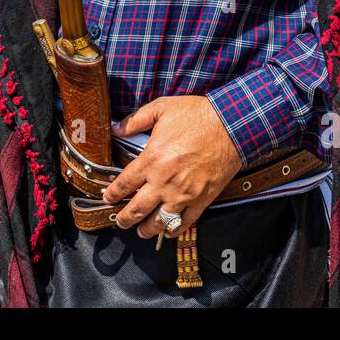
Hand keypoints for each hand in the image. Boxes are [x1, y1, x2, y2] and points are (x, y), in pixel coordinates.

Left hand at [100, 95, 243, 239]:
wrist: (231, 125)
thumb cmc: (197, 115)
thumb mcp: (162, 108)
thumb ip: (136, 120)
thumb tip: (116, 127)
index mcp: (151, 160)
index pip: (124, 184)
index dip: (113, 194)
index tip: (108, 198)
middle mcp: (164, 181)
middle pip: (137, 209)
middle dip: (124, 219)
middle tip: (120, 221)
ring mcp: (183, 194)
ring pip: (159, 222)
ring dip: (147, 229)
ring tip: (141, 231)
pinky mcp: (201, 200)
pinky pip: (184, 222)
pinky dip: (174, 230)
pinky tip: (168, 231)